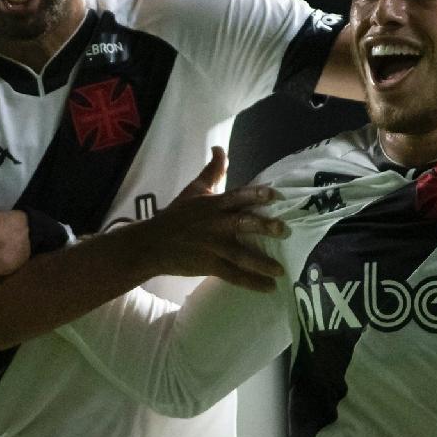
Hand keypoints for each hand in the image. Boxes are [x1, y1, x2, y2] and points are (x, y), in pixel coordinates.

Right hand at [135, 146, 286, 290]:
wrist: (153, 244)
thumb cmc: (176, 216)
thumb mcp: (194, 190)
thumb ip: (212, 171)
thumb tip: (220, 148)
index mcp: (213, 205)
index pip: (237, 197)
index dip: (255, 195)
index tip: (274, 195)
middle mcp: (215, 225)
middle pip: (242, 224)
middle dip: (263, 227)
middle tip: (283, 230)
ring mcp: (212, 247)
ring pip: (240, 255)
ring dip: (261, 263)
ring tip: (280, 270)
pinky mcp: (209, 266)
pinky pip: (233, 275)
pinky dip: (251, 282)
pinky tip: (269, 288)